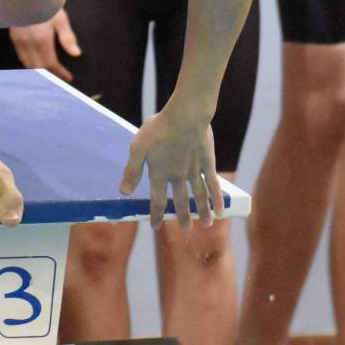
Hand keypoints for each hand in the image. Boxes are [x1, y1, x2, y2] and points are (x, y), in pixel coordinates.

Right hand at [9, 9, 80, 80]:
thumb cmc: (45, 3)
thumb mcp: (60, 18)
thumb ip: (67, 37)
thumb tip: (76, 54)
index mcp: (42, 40)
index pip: (50, 64)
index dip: (60, 73)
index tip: (68, 77)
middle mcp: (28, 44)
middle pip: (38, 68)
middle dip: (50, 76)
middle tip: (60, 79)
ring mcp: (19, 41)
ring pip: (28, 64)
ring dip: (39, 72)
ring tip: (50, 74)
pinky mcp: (14, 37)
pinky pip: (21, 57)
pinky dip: (29, 64)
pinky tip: (36, 63)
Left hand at [119, 105, 220, 230]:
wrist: (186, 116)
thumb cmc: (159, 128)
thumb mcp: (138, 148)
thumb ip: (132, 170)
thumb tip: (123, 192)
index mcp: (160, 173)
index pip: (157, 200)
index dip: (155, 215)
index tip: (155, 227)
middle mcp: (178, 176)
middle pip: (180, 201)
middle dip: (182, 216)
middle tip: (186, 229)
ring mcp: (194, 171)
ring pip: (199, 196)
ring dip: (202, 211)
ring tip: (206, 224)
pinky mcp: (207, 162)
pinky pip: (213, 184)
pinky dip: (217, 198)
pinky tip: (221, 210)